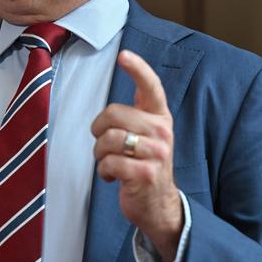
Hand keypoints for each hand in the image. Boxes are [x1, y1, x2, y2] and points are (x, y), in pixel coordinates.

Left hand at [90, 50, 183, 261]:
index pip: (151, 87)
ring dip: (100, 154)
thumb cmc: (144, 165)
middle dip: (99, 130)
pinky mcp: (146, 175)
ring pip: (108, 139)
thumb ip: (137, 110)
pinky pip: (110, 163)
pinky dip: (104, 171)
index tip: (124, 55)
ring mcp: (157, 154)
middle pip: (114, 114)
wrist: (158, 205)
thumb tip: (126, 73)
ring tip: (109, 162)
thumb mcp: (147, 135)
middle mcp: (162, 132)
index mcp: (160, 118)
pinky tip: (112, 177)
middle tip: (104, 144)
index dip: (138, 69)